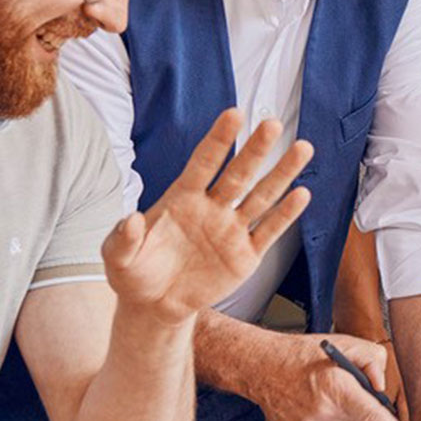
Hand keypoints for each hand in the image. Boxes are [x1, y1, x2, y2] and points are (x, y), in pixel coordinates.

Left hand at [103, 109, 311, 324]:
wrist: (155, 306)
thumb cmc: (134, 273)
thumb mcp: (117, 257)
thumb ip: (123, 238)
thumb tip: (130, 218)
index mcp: (182, 198)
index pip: (204, 162)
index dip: (219, 139)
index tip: (234, 114)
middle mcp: (212, 208)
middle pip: (239, 173)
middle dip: (256, 149)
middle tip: (272, 124)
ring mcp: (231, 230)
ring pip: (261, 196)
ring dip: (282, 173)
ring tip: (303, 148)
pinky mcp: (246, 255)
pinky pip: (269, 231)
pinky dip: (285, 214)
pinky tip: (302, 195)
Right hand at [244, 335, 415, 420]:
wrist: (263, 367)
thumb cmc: (302, 355)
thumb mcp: (346, 344)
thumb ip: (374, 360)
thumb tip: (381, 388)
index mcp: (336, 387)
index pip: (372, 416)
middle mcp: (323, 412)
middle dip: (363, 411)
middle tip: (346, 392)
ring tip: (329, 398)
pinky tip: (319, 409)